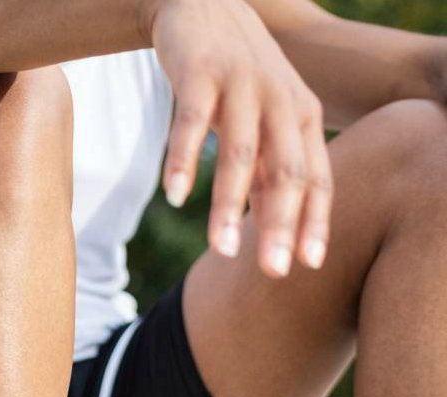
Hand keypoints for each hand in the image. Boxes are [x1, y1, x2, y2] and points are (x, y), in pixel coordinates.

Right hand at [150, 0, 331, 276]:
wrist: (204, 5)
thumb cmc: (236, 78)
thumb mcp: (263, 124)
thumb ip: (269, 174)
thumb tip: (275, 235)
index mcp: (303, 118)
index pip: (316, 179)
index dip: (314, 223)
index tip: (307, 267)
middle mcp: (281, 102)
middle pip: (286, 172)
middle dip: (281, 226)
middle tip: (273, 272)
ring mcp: (242, 87)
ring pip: (241, 154)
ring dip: (230, 206)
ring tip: (221, 250)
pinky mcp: (201, 76)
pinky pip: (192, 124)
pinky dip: (184, 161)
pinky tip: (176, 196)